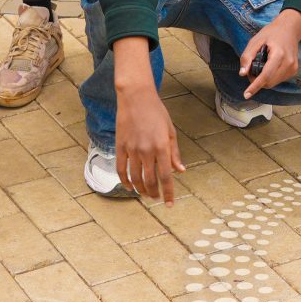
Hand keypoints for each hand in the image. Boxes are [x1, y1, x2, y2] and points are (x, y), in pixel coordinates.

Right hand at [112, 73, 184, 202]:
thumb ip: (174, 152)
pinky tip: (129, 186)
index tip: (169, 204)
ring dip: (140, 190)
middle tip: (156, 198)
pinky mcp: (120, 146)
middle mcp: (146, 150)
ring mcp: (132, 149)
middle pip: (149, 180)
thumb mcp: (170, 131)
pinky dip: (125, 181)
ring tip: (145, 194)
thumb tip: (181, 171)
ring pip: (135, 178)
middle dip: (154, 193)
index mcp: (161, 147)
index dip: (168, 192)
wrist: (135, 97)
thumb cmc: (156, 112)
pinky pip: (121, 169)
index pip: (166, 176)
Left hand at [238, 10, 300, 97]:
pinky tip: (270, 66)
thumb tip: (242, 73)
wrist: (290, 29)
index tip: (246, 95)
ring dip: (264, 80)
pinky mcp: (294, 71)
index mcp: (279, 54)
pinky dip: (271, 77)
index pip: (266, 75)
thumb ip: (247, 57)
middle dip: (257, 81)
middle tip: (251, 69)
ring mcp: (293, 68)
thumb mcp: (255, 41)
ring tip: (261, 66)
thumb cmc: (271, 33)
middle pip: (269, 82)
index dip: (255, 86)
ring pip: (273, 83)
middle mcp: (288, 63)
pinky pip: (278, 80)